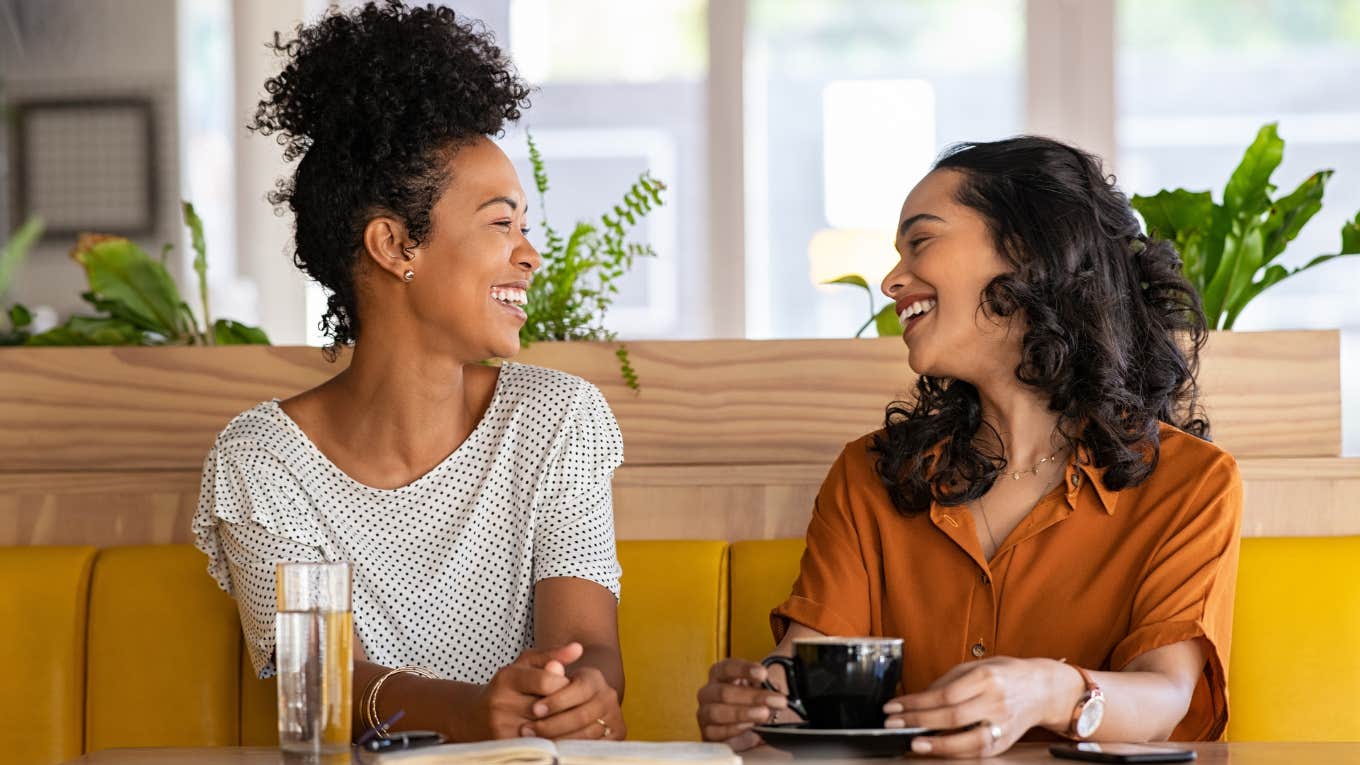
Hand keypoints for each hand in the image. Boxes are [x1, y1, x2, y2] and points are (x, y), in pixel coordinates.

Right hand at [475, 643, 582, 738]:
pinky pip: (538, 743)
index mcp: (507, 677)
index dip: (563, 685)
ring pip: (545, 728)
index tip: (567, 687)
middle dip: (564, 706)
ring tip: (565, 717)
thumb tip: (578, 648)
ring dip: (561, 725)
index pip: (546, 682)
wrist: (474, 717)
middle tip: (571, 704)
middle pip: (547, 706)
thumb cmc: (508, 687)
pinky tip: (555, 732)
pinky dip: (551, 738)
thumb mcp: (526, 665)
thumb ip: (552, 655)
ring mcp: (500, 726)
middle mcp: (500, 702)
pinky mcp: (504, 745)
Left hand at [521, 665, 625, 740]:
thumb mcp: (547, 672)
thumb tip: (552, 666)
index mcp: (594, 678)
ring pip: (585, 735)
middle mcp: (608, 697)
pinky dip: (570, 749)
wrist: (574, 700)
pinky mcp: (616, 736)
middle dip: (552, 724)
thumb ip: (549, 665)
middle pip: (581, 715)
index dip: (556, 701)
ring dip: (558, 739)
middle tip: (528, 730)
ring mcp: (614, 718)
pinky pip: (591, 747)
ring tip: (535, 740)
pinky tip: (552, 748)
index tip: (534, 709)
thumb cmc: (555, 686)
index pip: (579, 689)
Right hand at [696, 659, 788, 751]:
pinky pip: (717, 735)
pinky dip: (736, 735)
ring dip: (743, 714)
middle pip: (724, 692)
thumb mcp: (759, 687)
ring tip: (764, 715)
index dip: (744, 669)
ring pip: (717, 713)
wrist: (744, 724)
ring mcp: (705, 713)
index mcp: (719, 674)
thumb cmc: (749, 700)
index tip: (763, 674)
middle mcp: (708, 692)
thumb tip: (776, 688)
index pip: (727, 667)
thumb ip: (767, 685)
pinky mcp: (708, 734)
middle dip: (752, 697)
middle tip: (776, 700)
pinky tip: (754, 735)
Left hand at [883, 657, 1070, 757]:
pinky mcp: (1006, 740)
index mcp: (986, 677)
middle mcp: (996, 701)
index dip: (916, 703)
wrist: (1042, 689)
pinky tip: (937, 749)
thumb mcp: (976, 666)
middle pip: (952, 716)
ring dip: (937, 744)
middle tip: (894, 724)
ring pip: (967, 740)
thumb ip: (948, 681)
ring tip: (914, 743)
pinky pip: (977, 750)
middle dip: (918, 722)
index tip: (894, 707)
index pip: (944, 694)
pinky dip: (955, 752)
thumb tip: (918, 698)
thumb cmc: (1005, 674)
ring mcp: (1003, 723)